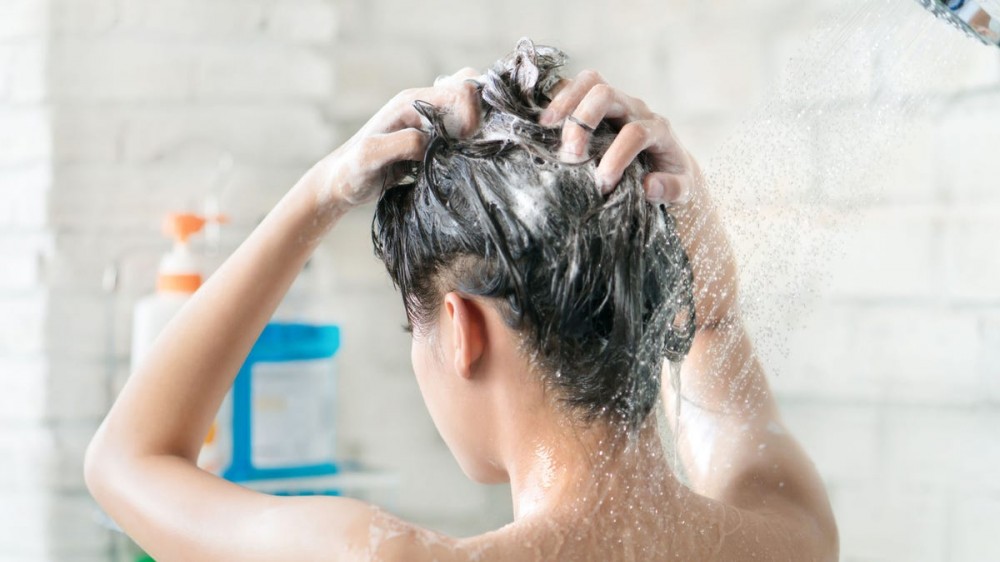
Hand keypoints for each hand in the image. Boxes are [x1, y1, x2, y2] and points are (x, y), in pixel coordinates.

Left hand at [303, 68, 482, 210]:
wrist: (339, 185)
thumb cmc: (351, 171)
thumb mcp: (370, 156)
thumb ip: (401, 144)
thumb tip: (429, 142)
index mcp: (410, 103)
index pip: (458, 88)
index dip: (471, 109)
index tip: (466, 137)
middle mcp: (421, 107)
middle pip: (467, 89)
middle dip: (480, 112)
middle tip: (471, 142)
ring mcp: (427, 124)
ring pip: (466, 111)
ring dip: (475, 130)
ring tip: (467, 154)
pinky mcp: (429, 142)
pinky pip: (458, 134)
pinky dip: (467, 145)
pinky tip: (460, 163)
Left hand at [539, 70, 738, 326]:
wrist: (666, 185)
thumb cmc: (617, 170)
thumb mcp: (591, 157)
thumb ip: (570, 149)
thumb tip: (548, 154)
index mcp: (607, 106)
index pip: (584, 84)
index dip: (562, 98)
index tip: (543, 126)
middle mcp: (631, 110)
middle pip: (603, 92)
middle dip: (581, 121)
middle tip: (570, 156)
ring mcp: (655, 130)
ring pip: (636, 127)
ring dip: (614, 154)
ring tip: (601, 181)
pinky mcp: (676, 158)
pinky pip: (670, 170)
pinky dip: (658, 182)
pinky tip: (646, 192)